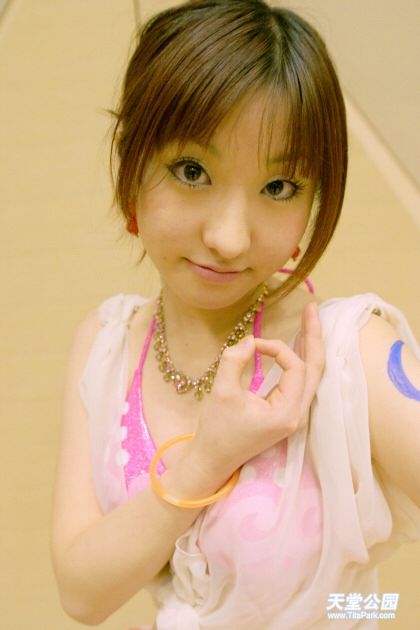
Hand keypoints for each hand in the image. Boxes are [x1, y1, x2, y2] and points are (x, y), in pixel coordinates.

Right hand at [191, 302, 324, 481]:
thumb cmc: (217, 430)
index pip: (295, 367)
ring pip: (313, 374)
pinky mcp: (287, 412)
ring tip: (311, 318)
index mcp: (287, 412)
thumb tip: (249, 341)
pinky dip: (302, 359)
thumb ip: (234, 361)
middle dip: (314, 336)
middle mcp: (298, 413)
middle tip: (312, 307)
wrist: (213, 460)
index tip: (252, 345)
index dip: (277, 348)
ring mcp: (295, 414)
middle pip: (317, 368)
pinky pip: (302, 381)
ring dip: (310, 346)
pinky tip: (299, 342)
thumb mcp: (222, 393)